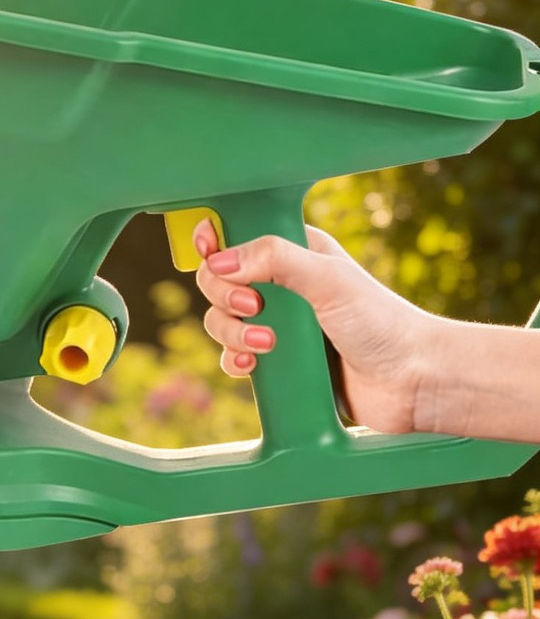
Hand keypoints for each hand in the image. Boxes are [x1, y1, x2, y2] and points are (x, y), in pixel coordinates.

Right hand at [192, 219, 434, 434]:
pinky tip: (251, 364)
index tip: (207, 249)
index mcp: (296, 253)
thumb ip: (274, 260)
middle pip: (219, 281)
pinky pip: (232, 357)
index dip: (216, 242)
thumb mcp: (328, 279)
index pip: (240, 237)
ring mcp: (276, 325)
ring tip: (268, 344)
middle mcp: (282, 286)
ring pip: (221, 321)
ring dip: (232, 333)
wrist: (411, 381)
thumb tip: (218, 262)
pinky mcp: (276, 361)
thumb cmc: (382, 322)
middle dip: (225, 296)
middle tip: (254, 306)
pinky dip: (234, 360)